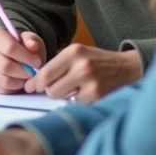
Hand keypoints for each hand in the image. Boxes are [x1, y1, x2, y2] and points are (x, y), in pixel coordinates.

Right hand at [0, 28, 46, 93]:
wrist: (15, 58)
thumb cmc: (25, 48)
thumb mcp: (32, 42)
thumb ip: (33, 42)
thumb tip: (32, 45)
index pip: (9, 47)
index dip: (26, 57)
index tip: (37, 62)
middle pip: (5, 66)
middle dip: (23, 72)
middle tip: (33, 73)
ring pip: (3, 80)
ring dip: (20, 81)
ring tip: (26, 77)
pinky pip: (1, 89)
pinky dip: (13, 88)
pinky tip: (18, 81)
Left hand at [24, 44, 141, 102]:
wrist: (126, 68)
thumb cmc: (97, 61)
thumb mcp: (78, 53)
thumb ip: (58, 64)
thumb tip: (36, 80)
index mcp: (74, 52)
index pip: (46, 72)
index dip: (35, 82)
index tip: (29, 87)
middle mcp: (82, 66)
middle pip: (50, 88)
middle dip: (50, 89)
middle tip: (56, 87)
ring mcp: (90, 82)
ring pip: (61, 97)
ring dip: (63, 94)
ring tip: (75, 86)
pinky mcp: (96, 96)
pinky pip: (75, 103)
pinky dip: (77, 100)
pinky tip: (86, 91)